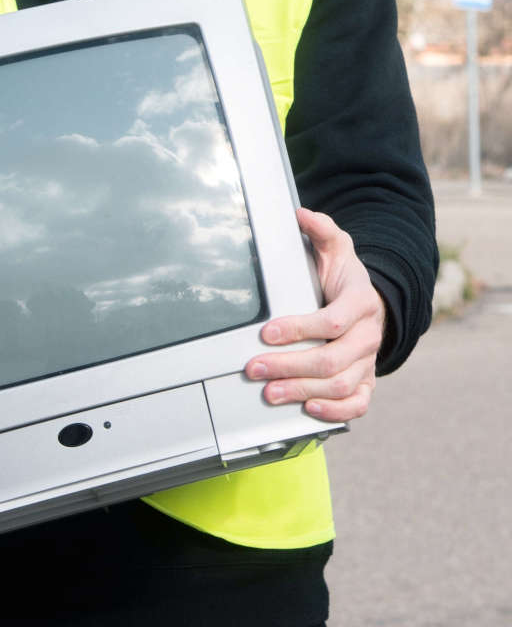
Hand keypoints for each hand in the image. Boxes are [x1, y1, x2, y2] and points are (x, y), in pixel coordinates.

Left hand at [244, 207, 385, 423]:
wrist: (372, 303)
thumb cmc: (344, 278)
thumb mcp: (335, 249)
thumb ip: (321, 231)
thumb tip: (301, 214)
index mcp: (360, 303)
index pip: (332, 321)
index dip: (300, 328)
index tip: (268, 332)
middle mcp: (368, 336)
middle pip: (332, 359)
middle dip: (289, 366)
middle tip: (255, 368)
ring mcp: (367, 362)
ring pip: (340, 385)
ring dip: (302, 391)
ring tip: (270, 392)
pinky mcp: (365, 381)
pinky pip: (357, 404)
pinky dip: (334, 411)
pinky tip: (307, 409)